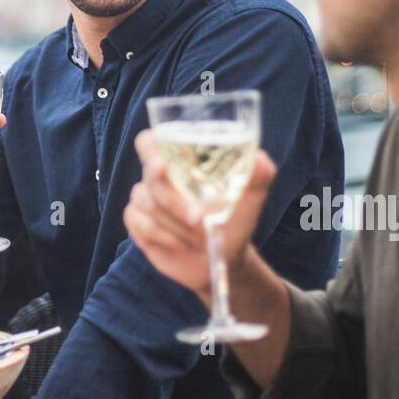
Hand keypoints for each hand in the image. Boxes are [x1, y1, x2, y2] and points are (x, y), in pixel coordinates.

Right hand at [123, 130, 276, 297]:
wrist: (223, 257)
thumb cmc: (234, 220)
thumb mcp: (251, 198)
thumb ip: (258, 174)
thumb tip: (260, 159)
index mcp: (179, 160)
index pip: (151, 142)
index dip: (151, 149)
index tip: (163, 164)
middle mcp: (157, 176)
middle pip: (152, 179)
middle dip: (176, 202)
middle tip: (200, 219)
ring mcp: (144, 199)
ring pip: (149, 206)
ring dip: (178, 225)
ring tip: (201, 237)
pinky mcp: (138, 224)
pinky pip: (142, 225)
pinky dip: (165, 237)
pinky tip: (182, 244)